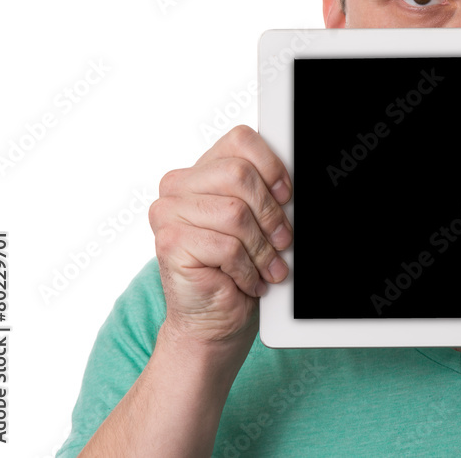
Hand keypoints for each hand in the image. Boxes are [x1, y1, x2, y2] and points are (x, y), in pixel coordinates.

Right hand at [148, 125, 292, 350]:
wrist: (216, 319)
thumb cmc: (240, 269)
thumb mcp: (259, 222)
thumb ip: (266, 193)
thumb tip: (293, 185)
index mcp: (201, 171)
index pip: (240, 140)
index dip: (272, 166)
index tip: (287, 195)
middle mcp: (177, 186)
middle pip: (240, 174)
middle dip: (271, 213)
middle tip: (283, 241)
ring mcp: (167, 213)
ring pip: (236, 213)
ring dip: (262, 248)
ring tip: (268, 267)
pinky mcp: (169, 243)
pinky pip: (227, 246)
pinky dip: (248, 269)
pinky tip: (247, 280)